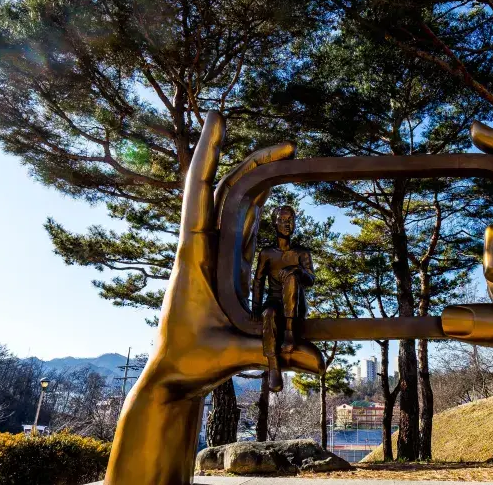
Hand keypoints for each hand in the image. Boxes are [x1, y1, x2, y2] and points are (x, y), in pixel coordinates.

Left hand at [105, 112, 323, 484]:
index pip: (198, 194)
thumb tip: (317, 360)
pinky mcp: (226, 267)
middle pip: (224, 189)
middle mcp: (203, 247)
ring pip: (233, 203)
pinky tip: (274, 191)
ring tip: (288, 156)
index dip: (207, 153)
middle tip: (291, 143)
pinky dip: (258, 203)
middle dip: (252, 160)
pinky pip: (241, 225)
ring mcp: (215, 255)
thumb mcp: (231, 355)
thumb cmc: (191, 361)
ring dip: (257, 177)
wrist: (175, 374)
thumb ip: (274, 354)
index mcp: (194, 256)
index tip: (219, 118)